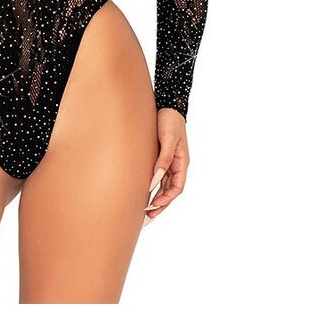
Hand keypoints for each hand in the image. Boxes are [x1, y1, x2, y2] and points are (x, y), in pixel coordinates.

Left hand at [142, 109, 188, 226]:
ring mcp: (168, 163)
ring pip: (163, 187)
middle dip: (159, 206)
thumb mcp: (167, 139)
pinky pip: (157, 178)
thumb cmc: (169, 121)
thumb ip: (163, 159)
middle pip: (169, 191)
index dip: (166, 199)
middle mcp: (176, 165)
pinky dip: (151, 188)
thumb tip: (155, 180)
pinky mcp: (160, 158)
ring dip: (154, 199)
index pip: (177, 188)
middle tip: (146, 218)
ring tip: (143, 212)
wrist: (166, 106)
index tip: (153, 206)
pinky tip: (141, 194)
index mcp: (182, 163)